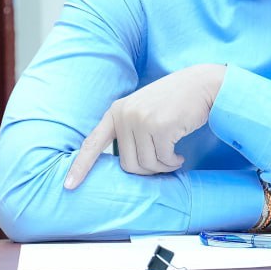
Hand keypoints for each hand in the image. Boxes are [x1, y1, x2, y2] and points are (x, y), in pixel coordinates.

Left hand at [64, 64, 227, 188]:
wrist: (202, 84)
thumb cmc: (175, 101)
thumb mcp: (143, 109)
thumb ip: (129, 129)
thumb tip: (125, 164)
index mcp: (117, 111)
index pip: (93, 142)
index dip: (80, 166)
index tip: (69, 185)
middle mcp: (125, 114)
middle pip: (128, 165)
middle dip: (147, 170)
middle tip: (162, 161)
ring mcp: (142, 120)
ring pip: (146, 165)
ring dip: (163, 167)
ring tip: (172, 156)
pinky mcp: (161, 126)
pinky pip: (163, 160)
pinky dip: (173, 162)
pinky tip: (180, 154)